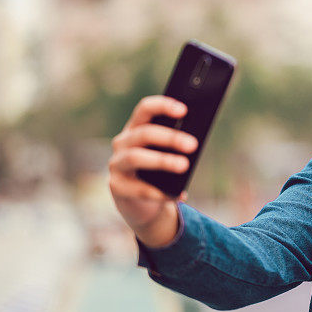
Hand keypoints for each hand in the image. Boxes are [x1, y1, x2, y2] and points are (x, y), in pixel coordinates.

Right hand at [108, 95, 197, 232]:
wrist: (143, 205)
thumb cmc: (160, 173)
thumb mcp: (168, 155)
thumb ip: (177, 146)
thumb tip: (195, 141)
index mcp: (136, 128)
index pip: (145, 109)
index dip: (163, 106)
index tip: (184, 110)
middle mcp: (122, 143)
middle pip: (143, 133)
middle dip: (169, 137)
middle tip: (193, 144)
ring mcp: (116, 164)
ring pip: (135, 157)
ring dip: (162, 160)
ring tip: (184, 166)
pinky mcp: (117, 187)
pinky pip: (138, 188)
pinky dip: (160, 191)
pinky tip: (178, 194)